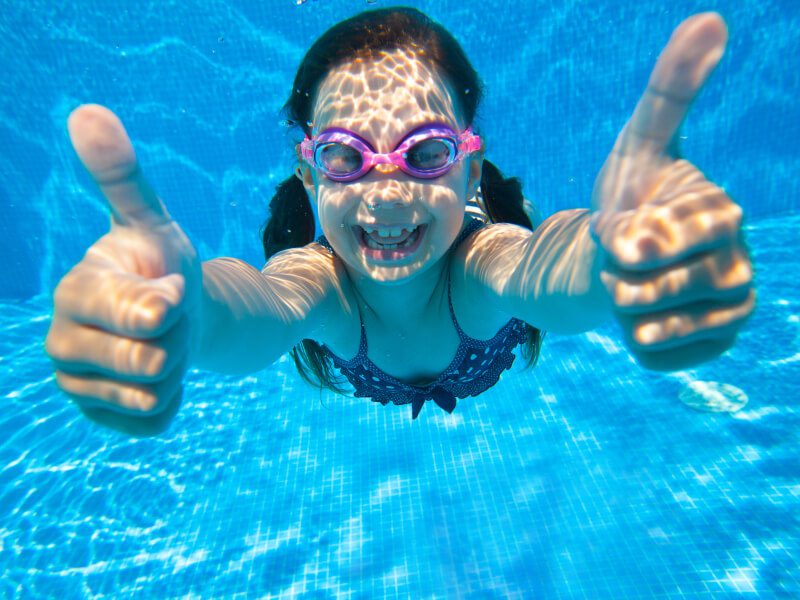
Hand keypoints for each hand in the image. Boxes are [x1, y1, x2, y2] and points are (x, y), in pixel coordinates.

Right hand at [45, 105, 201, 434]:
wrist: (175, 316)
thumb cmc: (162, 266)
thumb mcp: (154, 221)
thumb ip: (123, 178)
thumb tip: (87, 113)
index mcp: (74, 291)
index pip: (143, 315)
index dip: (170, 304)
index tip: (170, 290)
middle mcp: (61, 340)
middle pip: (153, 361)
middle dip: (178, 339)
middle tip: (168, 320)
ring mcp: (76, 384)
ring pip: (153, 393)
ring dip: (175, 370)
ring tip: (160, 345)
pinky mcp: (99, 418)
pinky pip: (153, 421)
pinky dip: (170, 402)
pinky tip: (156, 378)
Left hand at [591, 13, 754, 370]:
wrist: (618, 255)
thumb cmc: (631, 196)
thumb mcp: (638, 142)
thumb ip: (671, 90)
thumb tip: (711, 18)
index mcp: (722, 214)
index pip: (656, 243)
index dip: (620, 239)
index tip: (617, 229)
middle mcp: (739, 264)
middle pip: (645, 290)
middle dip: (613, 274)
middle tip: (624, 257)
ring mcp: (729, 311)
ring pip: (648, 327)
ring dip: (621, 306)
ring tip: (635, 283)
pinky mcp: (712, 348)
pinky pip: (652, 356)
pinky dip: (630, 338)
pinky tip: (645, 316)